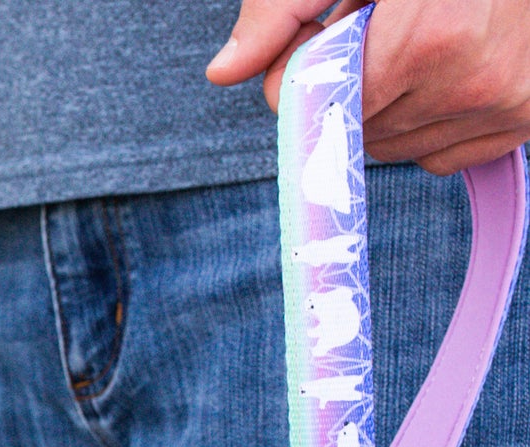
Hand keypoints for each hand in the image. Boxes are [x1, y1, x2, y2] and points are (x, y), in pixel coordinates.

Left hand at [207, 0, 529, 174]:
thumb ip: (285, 7)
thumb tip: (223, 72)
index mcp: (429, 38)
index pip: (321, 106)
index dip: (305, 74)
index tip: (321, 33)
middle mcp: (471, 83)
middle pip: (352, 131)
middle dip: (349, 84)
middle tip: (384, 22)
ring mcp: (503, 109)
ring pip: (391, 147)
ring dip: (385, 104)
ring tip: (420, 35)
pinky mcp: (519, 124)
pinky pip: (437, 155)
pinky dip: (425, 121)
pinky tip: (446, 67)